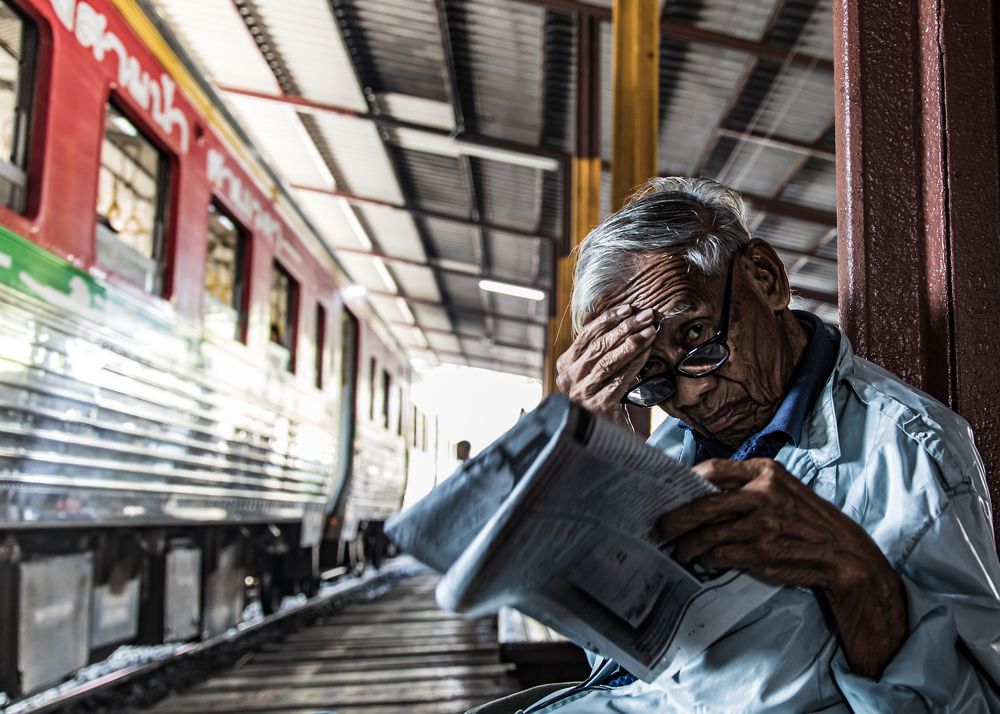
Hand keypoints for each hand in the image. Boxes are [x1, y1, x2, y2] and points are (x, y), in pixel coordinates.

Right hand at [555, 305, 656, 425]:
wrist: (598, 439)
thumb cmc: (598, 400)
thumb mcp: (591, 374)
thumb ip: (598, 353)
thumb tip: (622, 321)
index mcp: (564, 366)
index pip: (585, 336)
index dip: (608, 320)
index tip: (628, 309)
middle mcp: (569, 379)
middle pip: (599, 346)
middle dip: (625, 327)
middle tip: (646, 315)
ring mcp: (582, 393)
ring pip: (608, 361)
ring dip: (632, 343)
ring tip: (650, 331)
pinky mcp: (598, 406)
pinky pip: (620, 379)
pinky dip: (635, 364)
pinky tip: (647, 353)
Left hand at [657, 458, 907, 677]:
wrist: (841, 551)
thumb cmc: (804, 519)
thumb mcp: (781, 489)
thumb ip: (746, 487)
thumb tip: (699, 492)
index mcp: (765, 471)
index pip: (713, 470)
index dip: (686, 481)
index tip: (669, 492)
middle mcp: (763, 493)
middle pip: (703, 504)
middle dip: (674, 518)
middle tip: (658, 527)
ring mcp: (763, 523)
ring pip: (709, 533)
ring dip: (688, 544)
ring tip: (679, 549)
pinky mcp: (763, 550)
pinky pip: (722, 554)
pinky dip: (708, 558)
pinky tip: (704, 559)